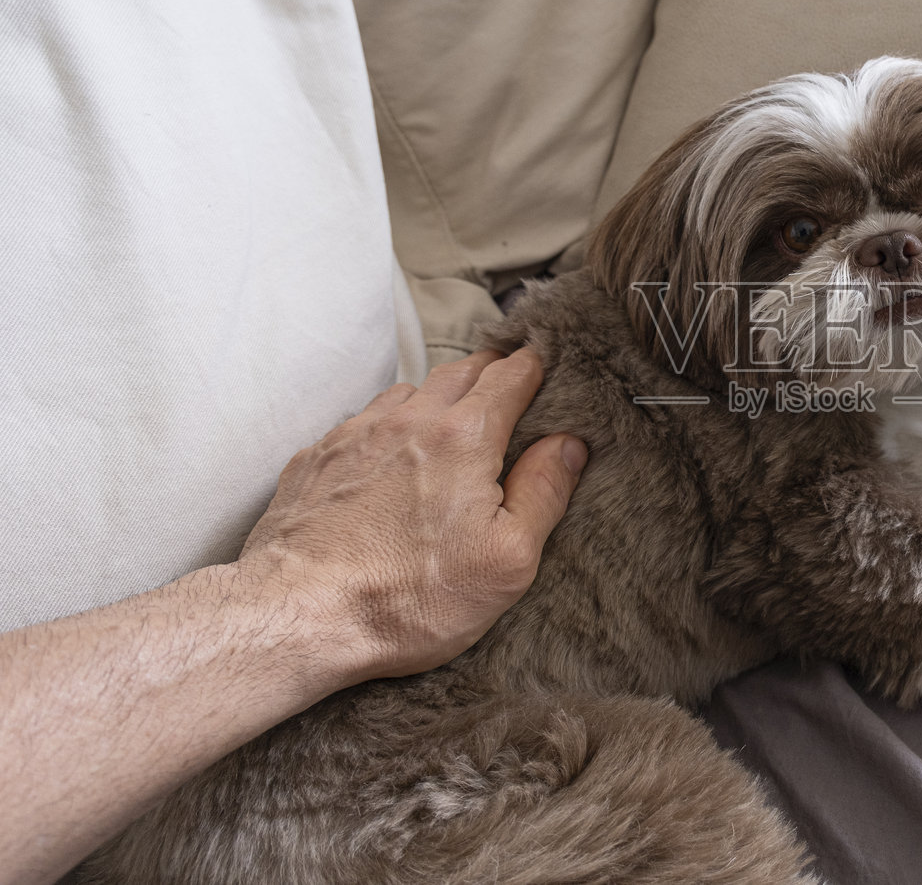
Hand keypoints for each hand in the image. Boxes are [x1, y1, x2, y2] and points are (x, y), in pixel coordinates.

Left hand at [237, 348, 585, 683]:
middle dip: (491, 369)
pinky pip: (362, 422)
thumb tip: (568, 444)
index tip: (547, 361)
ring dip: (437, 395)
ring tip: (451, 417)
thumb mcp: (508, 559)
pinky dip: (388, 426)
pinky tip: (391, 456)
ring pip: (409, 392)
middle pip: (460, 371)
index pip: (510, 375)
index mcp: (464, 437)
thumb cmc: (409, 598)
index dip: (535, 364)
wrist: (297, 616)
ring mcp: (355, 434)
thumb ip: (544, 492)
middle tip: (510, 377)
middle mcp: (409, 419)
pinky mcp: (315, 458)